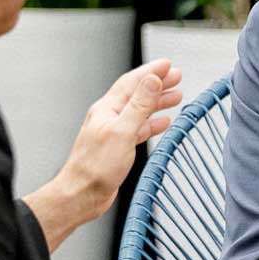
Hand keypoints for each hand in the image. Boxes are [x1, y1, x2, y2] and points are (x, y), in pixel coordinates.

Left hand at [23, 59, 182, 250]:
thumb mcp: (122, 132)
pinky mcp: (118, 148)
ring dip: (157, 102)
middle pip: (137, 94)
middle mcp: (108, 117)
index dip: (151, 71)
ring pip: (139, 111)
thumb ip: (139, 105)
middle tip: (177, 77)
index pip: (132, 82)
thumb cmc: (95, 167)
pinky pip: (138, 129)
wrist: (81, 195)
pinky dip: (152, 124)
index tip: (168, 64)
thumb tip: (152, 80)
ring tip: (176, 96)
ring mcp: (113, 132)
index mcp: (106, 109)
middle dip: (157, 84)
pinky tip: (163, 123)